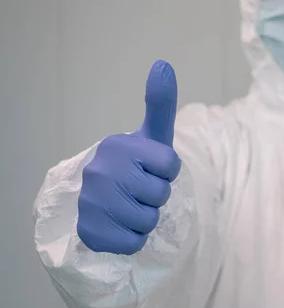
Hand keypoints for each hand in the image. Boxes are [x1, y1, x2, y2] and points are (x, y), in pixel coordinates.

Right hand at [77, 60, 180, 254]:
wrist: (103, 200)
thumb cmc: (136, 165)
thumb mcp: (152, 136)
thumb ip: (160, 104)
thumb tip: (164, 64)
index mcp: (118, 145)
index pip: (171, 166)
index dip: (166, 172)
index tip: (151, 169)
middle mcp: (99, 171)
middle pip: (160, 195)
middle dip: (156, 196)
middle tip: (139, 190)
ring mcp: (91, 202)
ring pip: (148, 221)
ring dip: (146, 218)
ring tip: (129, 206)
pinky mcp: (89, 232)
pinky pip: (133, 243)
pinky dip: (133, 239)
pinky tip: (119, 225)